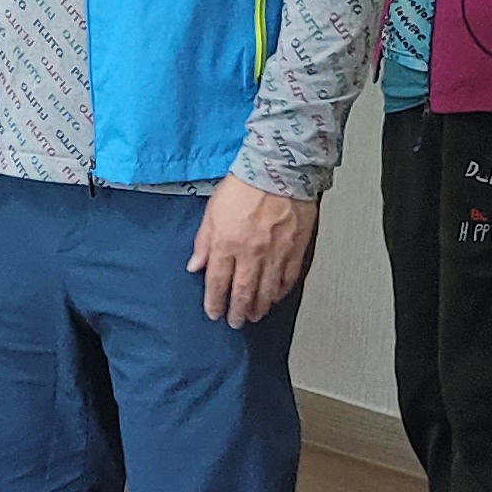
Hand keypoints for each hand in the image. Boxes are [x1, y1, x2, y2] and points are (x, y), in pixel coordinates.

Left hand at [187, 183, 317, 324]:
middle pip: (242, 292)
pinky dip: (281, 292)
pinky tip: (276, 297)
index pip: (217, 283)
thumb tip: (196, 265)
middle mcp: (251, 254)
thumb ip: (204, 241)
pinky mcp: (296, 249)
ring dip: (259, 307)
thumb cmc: (246, 183)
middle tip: (235, 322)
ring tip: (254, 315)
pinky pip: (288, 278)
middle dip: (237, 311)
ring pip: (266, 291)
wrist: (280, 169)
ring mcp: (276, 254)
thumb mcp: (213, 210)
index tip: (213, 312)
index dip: (214, 302)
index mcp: (227, 244)